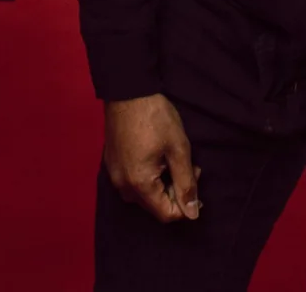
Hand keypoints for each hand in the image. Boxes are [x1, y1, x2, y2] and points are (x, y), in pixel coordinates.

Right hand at [104, 94, 201, 222]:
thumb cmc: (156, 117)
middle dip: (174, 193)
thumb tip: (193, 214)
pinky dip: (147, 177)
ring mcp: (113, 173)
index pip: (166, 214)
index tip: (194, 177)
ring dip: (161, 186)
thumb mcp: (179, 149)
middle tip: (186, 166)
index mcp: (139, 183)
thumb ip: (186, 183)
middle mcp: (122, 184)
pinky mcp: (111, 163)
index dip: (186, 203)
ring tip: (170, 160)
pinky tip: (155, 157)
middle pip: (154, 206)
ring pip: (142, 195)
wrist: (127, 90)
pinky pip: (131, 182)